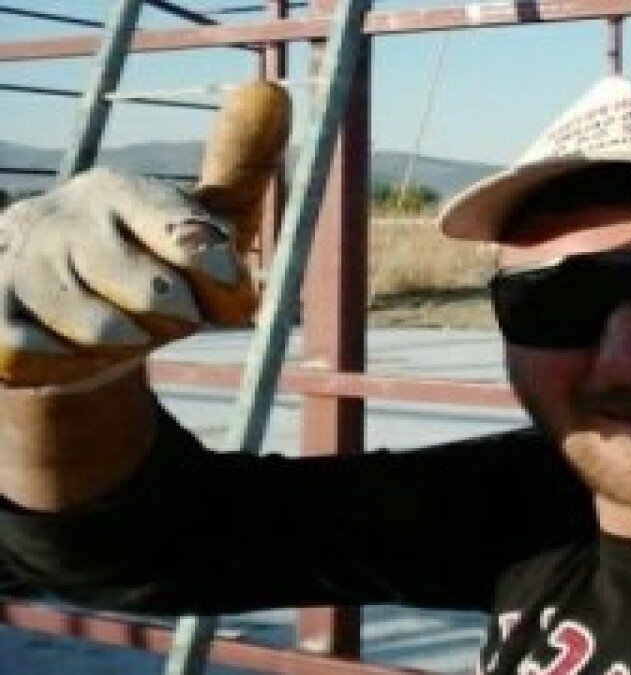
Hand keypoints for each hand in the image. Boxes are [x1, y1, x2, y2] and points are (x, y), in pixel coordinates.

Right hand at [0, 81, 289, 386]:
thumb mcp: (207, 219)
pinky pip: (28, 349)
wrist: (63, 313)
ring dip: (127, 344)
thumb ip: (241, 171)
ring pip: (98, 328)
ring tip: (126, 330)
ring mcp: (24, 261)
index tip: (235, 292)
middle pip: (150, 292)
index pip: (181, 230)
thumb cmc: (152, 262)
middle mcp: (67, 216)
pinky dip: (67, 362)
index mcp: (123, 191)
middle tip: (172, 313)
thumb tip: (268, 93)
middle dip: (176, 319)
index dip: (217, 271)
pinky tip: (72, 348)